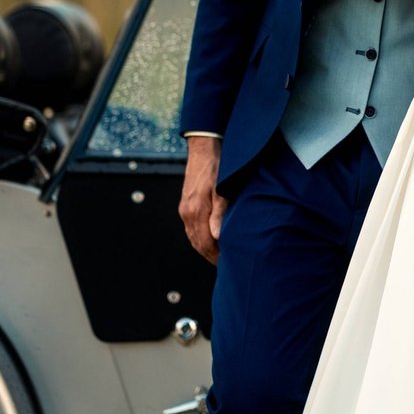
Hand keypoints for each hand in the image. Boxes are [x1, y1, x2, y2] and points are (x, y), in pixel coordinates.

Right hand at [179, 137, 227, 264]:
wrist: (204, 148)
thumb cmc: (217, 167)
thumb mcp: (222, 190)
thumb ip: (220, 214)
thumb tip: (217, 237)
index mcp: (195, 211)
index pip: (204, 244)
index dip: (216, 256)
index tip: (228, 263)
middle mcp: (186, 213)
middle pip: (197, 244)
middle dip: (211, 256)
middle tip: (226, 264)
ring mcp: (184, 209)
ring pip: (193, 237)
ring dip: (205, 248)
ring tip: (220, 256)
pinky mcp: (185, 204)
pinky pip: (191, 228)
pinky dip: (200, 238)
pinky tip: (210, 240)